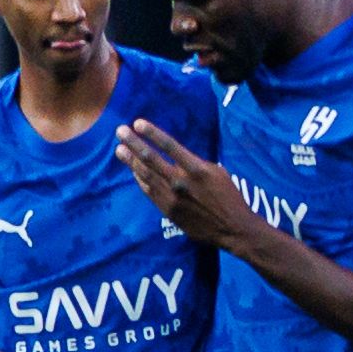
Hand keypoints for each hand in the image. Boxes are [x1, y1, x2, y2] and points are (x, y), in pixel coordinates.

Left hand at [113, 119, 258, 248]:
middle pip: (151, 158)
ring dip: (130, 161)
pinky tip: (133, 171)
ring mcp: (171, 197)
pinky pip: (149, 191)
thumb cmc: (229, 197)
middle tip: (120, 132)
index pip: (170, 145)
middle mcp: (180, 181)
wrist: (232, 228)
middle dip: (134, 144)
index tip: (138, 123)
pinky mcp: (167, 210)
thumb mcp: (218, 173)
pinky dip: (140, 179)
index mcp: (197, 169)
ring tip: (119, 150)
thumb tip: (177, 158)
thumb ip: (196, 164)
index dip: (152, 133)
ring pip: (146, 175)